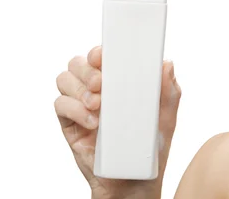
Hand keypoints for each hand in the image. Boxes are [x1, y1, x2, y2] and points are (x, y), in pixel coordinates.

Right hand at [54, 45, 180, 198]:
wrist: (134, 178)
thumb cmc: (151, 144)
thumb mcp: (166, 116)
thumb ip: (168, 90)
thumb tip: (167, 64)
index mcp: (118, 80)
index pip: (101, 55)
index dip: (98, 51)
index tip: (103, 57)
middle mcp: (96, 88)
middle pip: (78, 63)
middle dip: (88, 70)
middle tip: (102, 85)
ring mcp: (81, 105)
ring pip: (65, 79)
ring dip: (79, 88)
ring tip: (98, 105)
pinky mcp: (70, 123)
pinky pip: (60, 105)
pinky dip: (74, 110)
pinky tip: (93, 122)